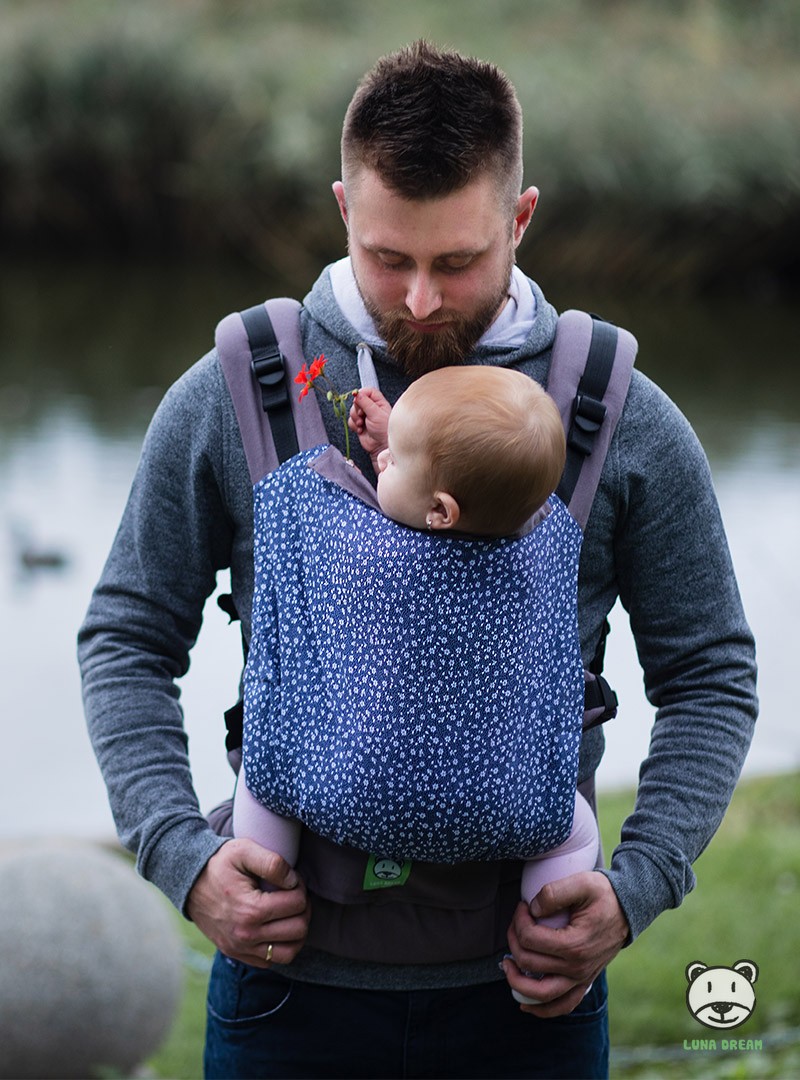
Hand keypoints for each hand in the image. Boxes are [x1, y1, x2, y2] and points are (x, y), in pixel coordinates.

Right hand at [185, 839, 309, 966]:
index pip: (297, 904)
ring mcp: (241, 949)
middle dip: (303, 909)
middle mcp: (246, 936)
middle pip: (298, 930)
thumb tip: (293, 881)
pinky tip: (277, 926)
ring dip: (296, 932)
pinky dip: (280, 946)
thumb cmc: (219, 864)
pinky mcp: (237, 954)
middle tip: (294, 895)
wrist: (189, 882)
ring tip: (290, 913)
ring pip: (289, 952)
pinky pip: (270, 961)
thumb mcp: (244, 850)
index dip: (300, 887)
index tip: (291, 879)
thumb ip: (273, 862)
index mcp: (250, 910)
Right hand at [348, 387, 390, 463]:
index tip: (357, 398)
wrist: (381, 446)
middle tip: (362, 414)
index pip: (368, 391)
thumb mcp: (376, 413)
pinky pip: (351, 421)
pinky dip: (354, 425)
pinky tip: (361, 430)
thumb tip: (357, 394)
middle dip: (357, 408)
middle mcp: (371, 408)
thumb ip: (365, 402)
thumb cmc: (384, 430)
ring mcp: (365, 417)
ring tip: (362, 424)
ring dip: (355, 418)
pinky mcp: (359, 425)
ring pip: (352, 411)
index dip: (361, 393)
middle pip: (357, 401)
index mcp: (379, 402)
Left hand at [503, 871, 628, 1017]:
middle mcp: (577, 968)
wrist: (629, 909)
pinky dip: (542, 1009)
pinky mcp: (584, 981)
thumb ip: (554, 892)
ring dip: (517, 981)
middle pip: (529, 962)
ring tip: (506, 964)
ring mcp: (581, 978)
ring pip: (541, 994)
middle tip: (517, 922)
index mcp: (574, 945)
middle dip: (514, 939)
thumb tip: (532, 908)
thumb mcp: (582, 883)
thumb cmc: (604, 895)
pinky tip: (525, 1004)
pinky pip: (562, 1005)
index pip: (530, 938)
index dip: (519, 920)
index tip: (523, 905)